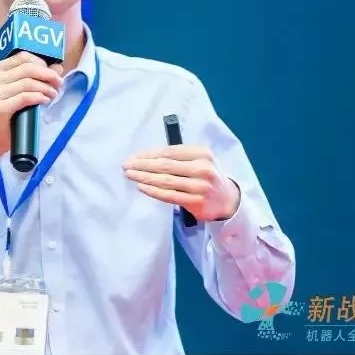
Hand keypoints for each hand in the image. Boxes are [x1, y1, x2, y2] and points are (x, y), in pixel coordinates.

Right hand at [0, 52, 62, 174]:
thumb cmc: (8, 113)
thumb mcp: (20, 90)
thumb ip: (36, 77)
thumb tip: (58, 67)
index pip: (23, 57)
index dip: (42, 62)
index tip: (53, 72)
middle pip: (28, 68)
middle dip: (48, 74)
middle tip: (59, 83)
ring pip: (28, 83)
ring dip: (46, 88)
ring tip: (53, 94)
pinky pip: (26, 97)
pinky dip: (40, 97)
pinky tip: (45, 100)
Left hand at [122, 145, 239, 220]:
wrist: (228, 200)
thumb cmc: (207, 176)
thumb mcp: (200, 160)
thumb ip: (179, 157)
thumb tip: (146, 157)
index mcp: (202, 153)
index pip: (169, 152)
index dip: (148, 154)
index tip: (133, 157)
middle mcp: (202, 168)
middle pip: (165, 165)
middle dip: (142, 165)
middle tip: (126, 165)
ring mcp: (200, 186)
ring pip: (166, 181)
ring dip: (144, 177)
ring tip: (130, 175)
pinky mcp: (197, 202)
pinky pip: (170, 195)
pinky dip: (153, 191)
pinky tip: (141, 187)